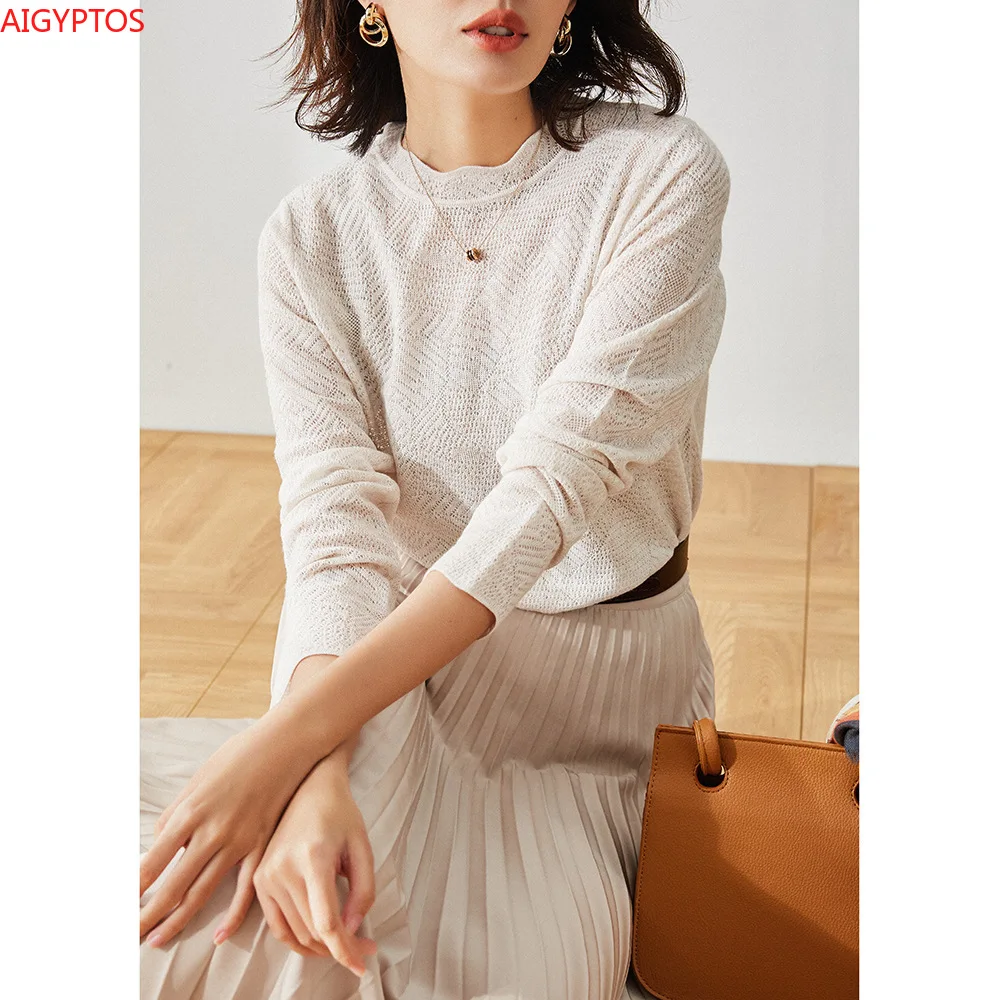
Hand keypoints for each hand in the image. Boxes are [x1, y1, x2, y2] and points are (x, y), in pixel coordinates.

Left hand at [139, 715, 315, 947]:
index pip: (154, 860)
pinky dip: (233, 915)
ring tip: (158, 939)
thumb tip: (161, 843)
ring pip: (203, 891)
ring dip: (177, 919)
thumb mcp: (198, 779)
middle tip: (132, 934)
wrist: (285, 744)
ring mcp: (239, 841)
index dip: (134, 887)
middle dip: (148, 913)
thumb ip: (178, 813)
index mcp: (191, 812)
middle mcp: (212, 831)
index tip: (121, 905)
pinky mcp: (262, 845)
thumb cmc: (239, 755)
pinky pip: (245, 888)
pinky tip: (219, 935)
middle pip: (173, 884)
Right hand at [232, 754, 377, 975]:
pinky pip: (277, 926)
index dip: (345, 949)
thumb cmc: (341, 815)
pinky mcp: (258, 881)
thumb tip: (351, 931)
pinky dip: (299, 940)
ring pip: (295, 934)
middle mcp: (283, 870)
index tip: (363, 964)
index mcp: (312, 858)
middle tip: (365, 948)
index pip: (325, 921)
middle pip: (311, 932)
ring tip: (347, 943)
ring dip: (321, 949)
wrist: (309, 788)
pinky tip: (320, 939)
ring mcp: (266, 876)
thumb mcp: (362, 848)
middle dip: (340, 949)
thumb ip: (362, 891)